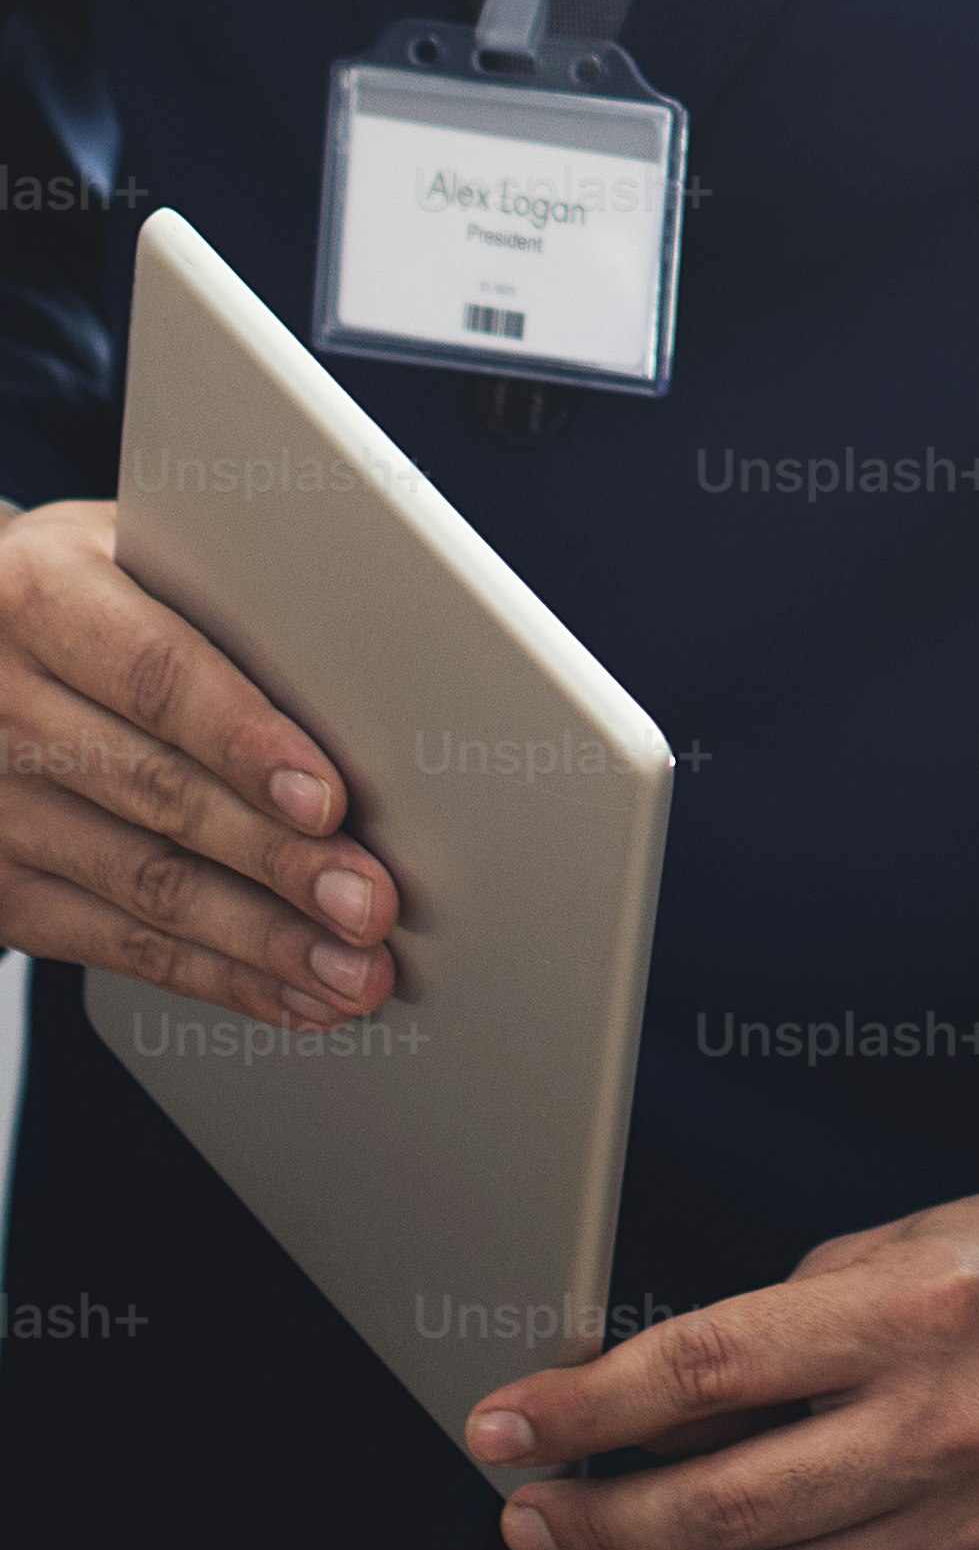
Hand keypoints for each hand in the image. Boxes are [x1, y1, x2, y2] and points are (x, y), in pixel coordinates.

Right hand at [0, 496, 401, 1026]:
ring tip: (351, 972)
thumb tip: (366, 677)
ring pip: (138, 883)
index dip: (245, 741)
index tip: (326, 798)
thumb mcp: (136, 557)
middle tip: (370, 905)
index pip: (156, 675)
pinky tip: (287, 992)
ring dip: (259, 941)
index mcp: (38, 595)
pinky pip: (107, 943)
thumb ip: (227, 603)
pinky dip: (211, 976)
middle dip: (277, 860)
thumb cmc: (93, 592)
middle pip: (156, 792)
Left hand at [464, 1185, 978, 1549]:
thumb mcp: (933, 1236)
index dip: (583, 1409)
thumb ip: (800, 1311)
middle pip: (714, 1504)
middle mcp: (950, 1422)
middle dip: (590, 1521)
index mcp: (927, 1307)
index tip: (503, 1427)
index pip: (706, 1367)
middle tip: (524, 1520)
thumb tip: (659, 1397)